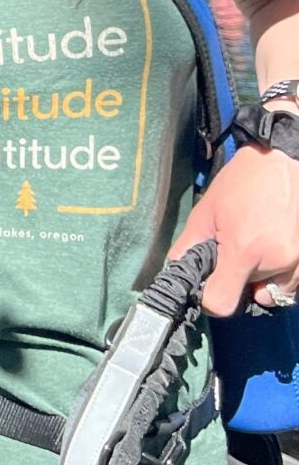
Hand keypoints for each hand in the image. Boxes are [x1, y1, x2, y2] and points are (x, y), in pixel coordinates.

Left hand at [170, 140, 298, 314]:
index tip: (206, 286)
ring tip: (255, 249)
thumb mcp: (205, 211)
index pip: (222, 303)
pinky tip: (272, 249)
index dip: (209, 299)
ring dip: (263, 280)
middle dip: (238, 281)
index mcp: (244, 251)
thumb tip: (176, 270)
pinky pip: (293, 282)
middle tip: (233, 253)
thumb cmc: (243, 182)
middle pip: (250, 295)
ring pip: (275, 292)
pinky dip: (282, 275)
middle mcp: (276, 262)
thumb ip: (189, 246)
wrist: (284, 161)